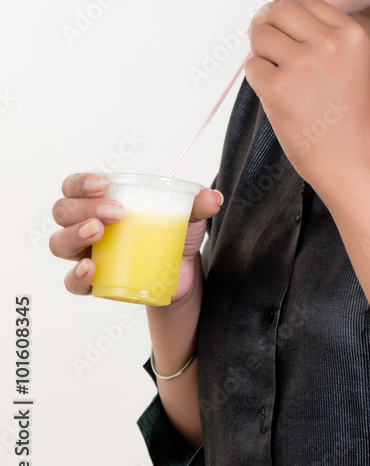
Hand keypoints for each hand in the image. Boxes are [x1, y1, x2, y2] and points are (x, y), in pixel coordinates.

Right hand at [50, 172, 223, 302]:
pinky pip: (72, 282)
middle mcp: (86, 225)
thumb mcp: (189, 215)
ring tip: (98, 233)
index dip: (80, 183)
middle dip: (84, 208)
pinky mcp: (94, 283)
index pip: (74, 186)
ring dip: (75, 235)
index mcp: (102, 201)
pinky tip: (91, 269)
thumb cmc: (174, 234)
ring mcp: (87, 254)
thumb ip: (199, 204)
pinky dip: (77, 276)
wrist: (181, 273)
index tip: (103, 185)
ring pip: (60, 243)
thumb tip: (213, 198)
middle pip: (64, 211)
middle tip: (115, 213)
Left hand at [245, 0, 369, 189]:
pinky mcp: (279, 86)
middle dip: (267, 23)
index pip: (307, 2)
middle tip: (265, 42)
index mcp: (351, 33)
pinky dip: (258, 78)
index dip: (290, 16)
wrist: (351, 160)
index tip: (285, 32)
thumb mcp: (348, 62)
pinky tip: (277, 95)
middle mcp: (328, 43)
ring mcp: (303, 64)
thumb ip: (319, 36)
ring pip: (261, 34)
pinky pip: (252, 66)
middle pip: (279, 9)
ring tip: (277, 74)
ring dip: (261, 52)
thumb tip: (273, 15)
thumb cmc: (346, 115)